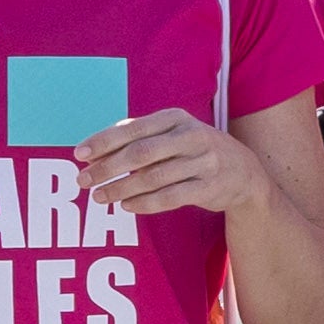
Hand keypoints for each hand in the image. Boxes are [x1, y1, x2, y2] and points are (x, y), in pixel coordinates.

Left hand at [79, 108, 270, 218]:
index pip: (132, 128)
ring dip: (122, 189)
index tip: (79, 155)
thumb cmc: (193, 150)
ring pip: (154, 178)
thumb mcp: (171, 134)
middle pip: (141, 153)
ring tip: (101, 198)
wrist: (243, 172)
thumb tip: (93, 151)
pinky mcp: (210, 187)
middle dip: (108, 168)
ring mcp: (203, 162)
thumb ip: (137, 138)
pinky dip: (146, 203)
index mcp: (175, 118)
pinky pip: (171, 197)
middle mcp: (191, 136)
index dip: (104, 141)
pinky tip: (127, 206)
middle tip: (84, 182)